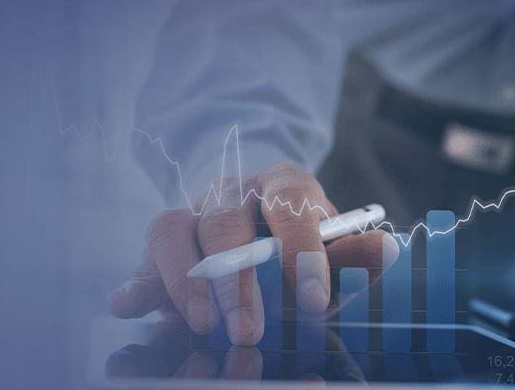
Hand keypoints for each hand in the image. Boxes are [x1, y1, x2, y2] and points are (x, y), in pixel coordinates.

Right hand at [108, 163, 395, 344]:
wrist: (269, 232)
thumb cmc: (307, 249)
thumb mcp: (336, 250)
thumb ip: (354, 255)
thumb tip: (385, 254)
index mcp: (284, 185)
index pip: (290, 203)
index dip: (301, 250)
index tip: (313, 299)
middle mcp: (232, 191)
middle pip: (224, 220)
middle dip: (236, 278)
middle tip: (248, 328)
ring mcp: (192, 213)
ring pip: (173, 229)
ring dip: (185, 279)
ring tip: (201, 324)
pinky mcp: (164, 245)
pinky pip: (145, 256)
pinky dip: (137, 283)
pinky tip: (129, 307)